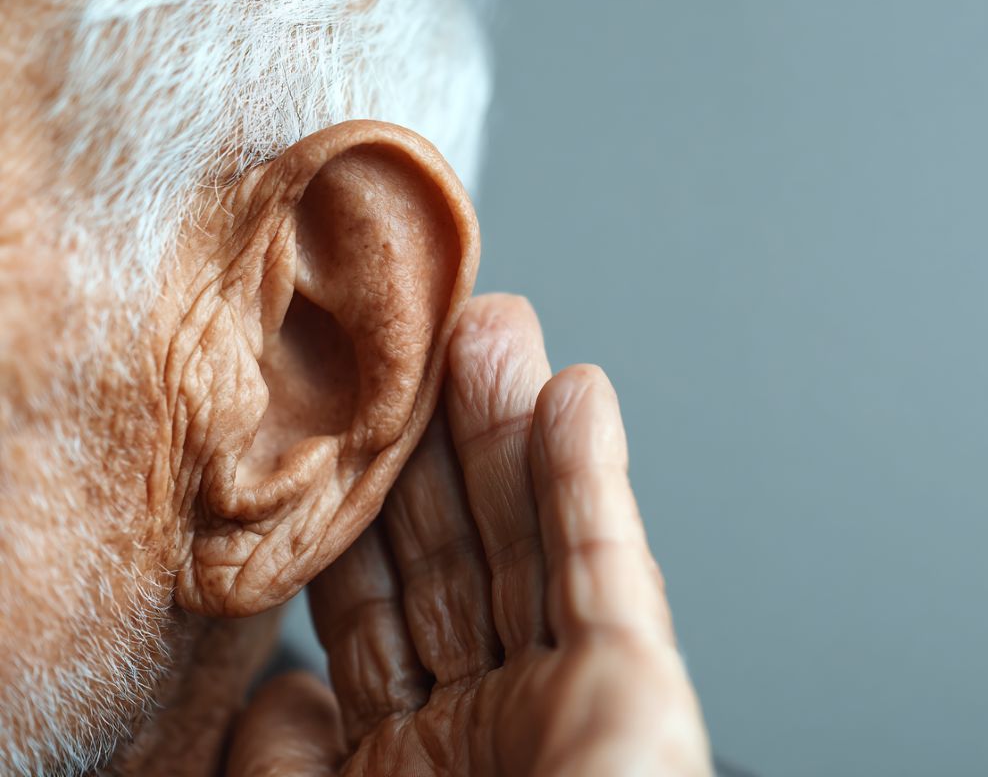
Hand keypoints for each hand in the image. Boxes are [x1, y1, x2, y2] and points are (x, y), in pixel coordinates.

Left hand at [227, 295, 711, 775]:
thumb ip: (287, 757)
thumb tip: (280, 694)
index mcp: (413, 753)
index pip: (380, 602)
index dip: (366, 505)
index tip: (347, 427)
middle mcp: (489, 717)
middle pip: (460, 547)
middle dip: (443, 438)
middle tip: (427, 342)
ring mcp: (563, 692)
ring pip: (530, 535)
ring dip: (514, 428)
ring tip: (492, 329)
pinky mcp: (630, 675)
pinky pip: (603, 562)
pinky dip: (590, 477)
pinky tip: (575, 397)